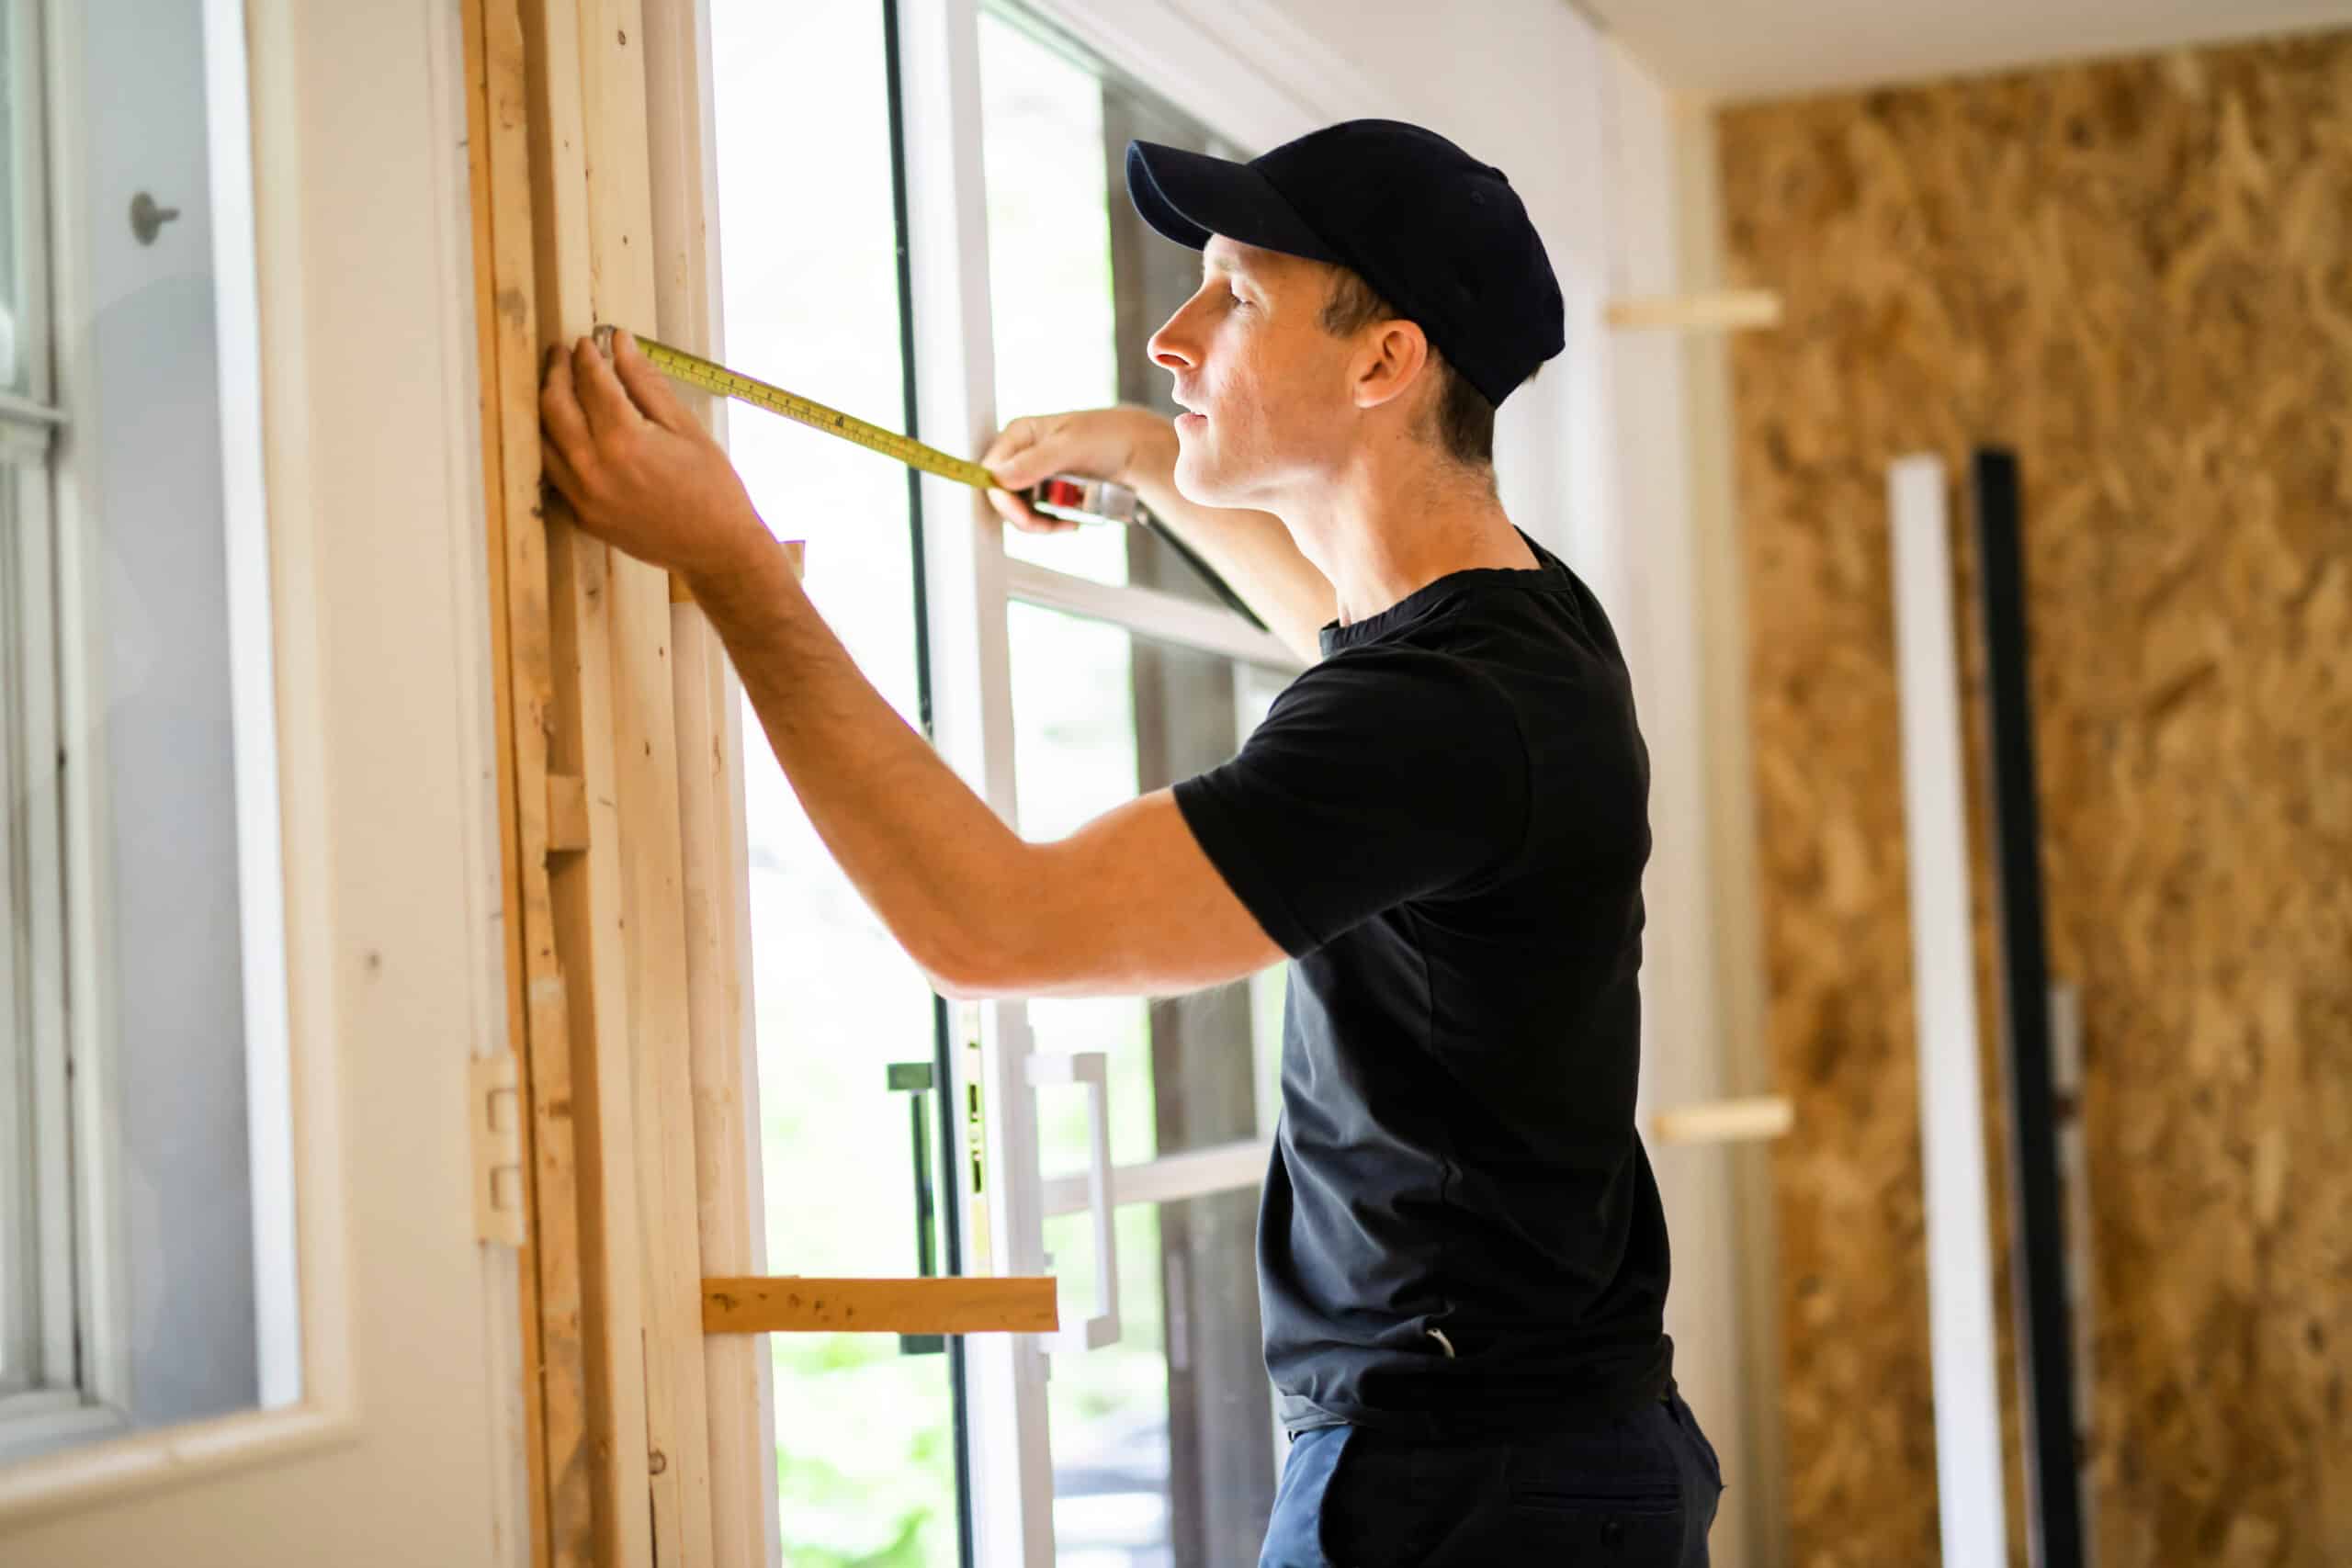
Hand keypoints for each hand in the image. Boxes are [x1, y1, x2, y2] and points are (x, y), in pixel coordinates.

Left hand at [539, 329, 770, 583]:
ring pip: (543, 440)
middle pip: (555, 406)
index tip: (587, 341)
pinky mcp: (583, 517)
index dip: (586, 356)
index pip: (591, 383)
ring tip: (558, 388)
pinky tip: (565, 431)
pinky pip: (553, 473)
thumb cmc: (713, 487)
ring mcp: (584, 497)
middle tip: (561, 355)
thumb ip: (647, 383)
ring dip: (547, 408)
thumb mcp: (686, 428)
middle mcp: (595, 468)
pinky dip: (553, 445)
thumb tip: (620, 342)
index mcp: (625, 441)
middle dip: (556, 373)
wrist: (717, 550)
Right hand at [980, 407, 1170, 533]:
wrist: (1135, 449)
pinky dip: (1052, 523)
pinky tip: (1072, 521)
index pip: (992, 473)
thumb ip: (1035, 461)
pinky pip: (1036, 514)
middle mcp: (1020, 454)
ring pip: (1018, 511)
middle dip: (1025, 517)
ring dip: (1042, 524)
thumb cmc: (1107, 436)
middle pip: (1002, 497)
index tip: (1026, 518)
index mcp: (1018, 434)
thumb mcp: (1072, 446)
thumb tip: (999, 478)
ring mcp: (1031, 473)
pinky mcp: (1044, 490)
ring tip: (1070, 521)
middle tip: (1054, 525)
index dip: (1004, 500)